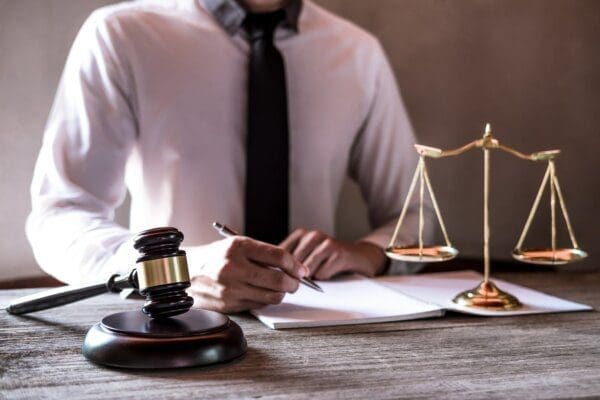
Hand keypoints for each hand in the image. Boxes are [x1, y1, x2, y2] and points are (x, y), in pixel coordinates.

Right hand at [187, 237, 308, 312]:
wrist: (185, 272)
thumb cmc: (215, 257)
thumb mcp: (237, 245)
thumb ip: (263, 254)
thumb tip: (293, 267)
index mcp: (238, 247)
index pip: (278, 256)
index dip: (295, 264)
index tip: (301, 269)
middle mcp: (234, 267)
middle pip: (278, 279)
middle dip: (293, 282)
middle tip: (295, 282)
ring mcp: (231, 288)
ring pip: (272, 296)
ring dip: (282, 293)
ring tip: (281, 288)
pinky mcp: (229, 304)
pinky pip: (259, 304)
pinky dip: (266, 299)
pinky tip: (262, 292)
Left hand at [280, 229, 386, 279]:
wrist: (360, 257)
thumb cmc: (330, 260)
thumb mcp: (308, 256)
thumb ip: (290, 262)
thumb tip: (270, 275)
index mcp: (301, 235)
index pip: (279, 254)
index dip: (277, 270)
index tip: (279, 280)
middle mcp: (312, 235)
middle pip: (291, 264)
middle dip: (293, 277)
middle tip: (298, 284)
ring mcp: (326, 242)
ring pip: (306, 269)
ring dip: (310, 279)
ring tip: (317, 279)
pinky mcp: (339, 253)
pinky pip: (322, 273)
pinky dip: (324, 279)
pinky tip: (330, 275)